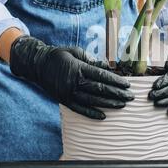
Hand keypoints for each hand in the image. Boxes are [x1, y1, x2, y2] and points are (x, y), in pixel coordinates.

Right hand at [9, 36, 133, 119]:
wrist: (38, 65)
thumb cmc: (59, 56)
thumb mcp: (75, 52)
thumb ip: (91, 59)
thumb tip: (107, 66)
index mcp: (79, 68)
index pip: (102, 76)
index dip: (116, 81)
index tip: (127, 84)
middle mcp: (74, 82)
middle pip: (100, 89)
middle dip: (117, 93)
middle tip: (130, 97)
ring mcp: (69, 92)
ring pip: (93, 100)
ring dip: (109, 104)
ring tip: (122, 105)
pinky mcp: (64, 100)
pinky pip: (80, 109)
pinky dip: (92, 113)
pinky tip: (104, 116)